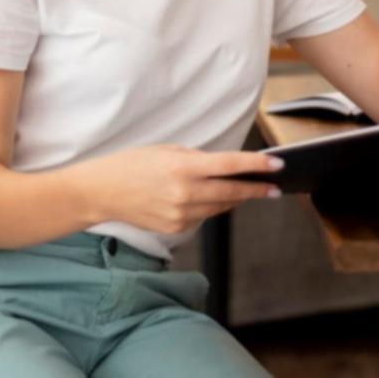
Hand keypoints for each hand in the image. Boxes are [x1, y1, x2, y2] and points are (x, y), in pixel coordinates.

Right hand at [78, 145, 281, 235]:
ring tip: (250, 191)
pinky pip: (202, 217)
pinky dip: (210, 207)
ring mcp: (179, 214)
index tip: (278, 165)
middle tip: (274, 187)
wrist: (100, 192)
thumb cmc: (132, 164)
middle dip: (256, 190)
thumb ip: (197, 159)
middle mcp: (184, 193)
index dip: (257, 166)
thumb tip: (225, 167)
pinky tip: (213, 199)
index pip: (230, 166)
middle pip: (232, 193)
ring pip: (219, 207)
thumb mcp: (166, 150)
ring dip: (235, 199)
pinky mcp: (174, 229)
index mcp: (183, 167)